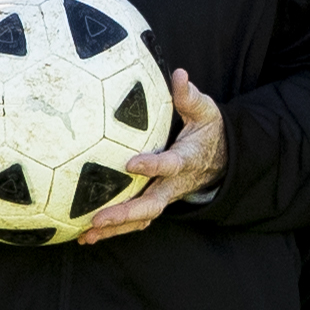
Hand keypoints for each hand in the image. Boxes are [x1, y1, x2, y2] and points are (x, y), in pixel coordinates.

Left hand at [73, 71, 223, 242]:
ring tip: (87, 235)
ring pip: (142, 218)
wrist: (222, 159)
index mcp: (185, 159)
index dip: (152, 165)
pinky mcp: (156, 202)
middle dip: (125, 213)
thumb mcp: (206, 112)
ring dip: (115, 229)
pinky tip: (88, 235)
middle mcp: (174, 184)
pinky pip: (136, 221)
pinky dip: (115, 230)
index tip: (131, 163)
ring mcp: (165, 196)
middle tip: (98, 218)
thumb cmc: (209, 132)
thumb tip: (179, 75)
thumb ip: (190, 97)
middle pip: (151, 204)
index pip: (170, 164)